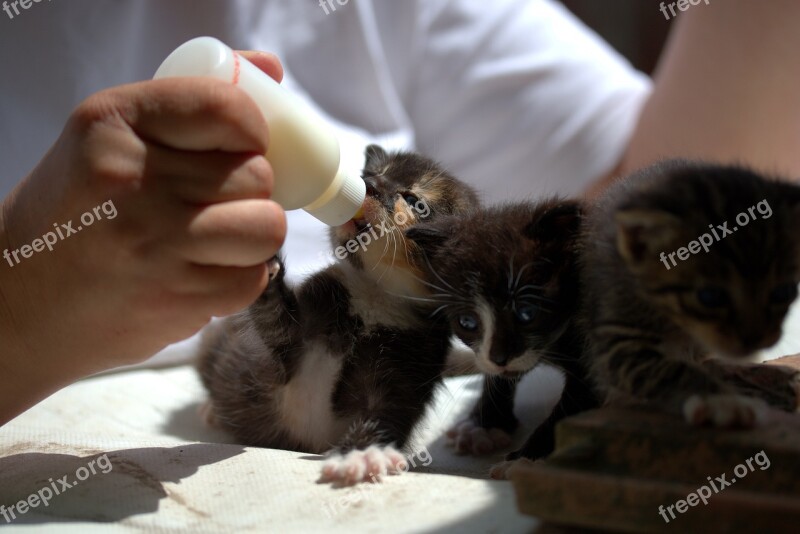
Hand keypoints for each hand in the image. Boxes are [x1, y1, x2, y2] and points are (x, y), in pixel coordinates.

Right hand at [0, 51, 284, 423]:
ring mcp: (156, 243)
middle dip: (249, 189)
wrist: (21, 297)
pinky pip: (253, 278)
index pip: (228, 109)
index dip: (252, 129)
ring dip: (253, 234)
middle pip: (257, 175)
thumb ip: (191, 99)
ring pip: (267, 227)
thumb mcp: (111, 136)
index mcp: (114, 123)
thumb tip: (271, 68)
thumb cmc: (79, 210)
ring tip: (216, 236)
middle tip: (215, 201)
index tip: (243, 144)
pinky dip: (239, 277)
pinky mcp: (174, 298)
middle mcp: (133, 180)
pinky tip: (202, 271)